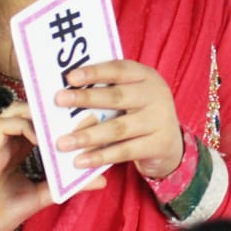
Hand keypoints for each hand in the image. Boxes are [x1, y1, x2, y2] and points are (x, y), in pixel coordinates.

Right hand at [0, 101, 102, 230]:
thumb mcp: (42, 196)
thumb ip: (68, 185)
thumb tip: (101, 180)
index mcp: (20, 149)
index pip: (43, 122)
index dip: (64, 118)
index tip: (89, 117)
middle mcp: (9, 141)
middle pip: (31, 109)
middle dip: (54, 108)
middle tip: (79, 110)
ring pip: (17, 110)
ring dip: (39, 113)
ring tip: (61, 125)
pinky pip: (4, 125)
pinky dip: (24, 126)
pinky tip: (41, 139)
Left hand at [55, 60, 183, 179]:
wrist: (171, 143)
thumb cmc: (140, 113)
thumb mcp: (132, 94)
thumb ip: (108, 89)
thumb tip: (67, 92)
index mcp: (146, 76)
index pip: (119, 69)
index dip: (95, 72)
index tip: (70, 77)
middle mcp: (155, 95)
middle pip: (117, 96)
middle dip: (86, 98)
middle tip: (58, 100)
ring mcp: (159, 120)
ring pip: (118, 128)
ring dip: (88, 135)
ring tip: (63, 142)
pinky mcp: (159, 144)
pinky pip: (124, 151)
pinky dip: (101, 156)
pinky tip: (80, 161)